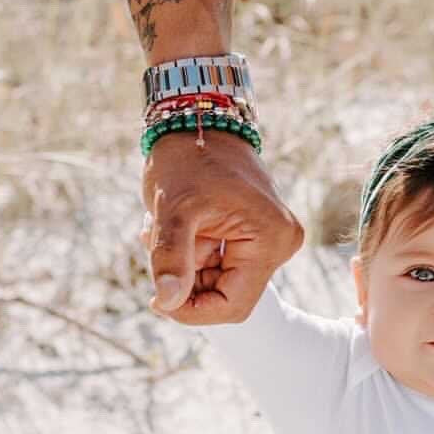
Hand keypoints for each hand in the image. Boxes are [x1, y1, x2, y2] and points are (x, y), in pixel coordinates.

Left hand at [139, 131, 304, 323]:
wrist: (197, 122)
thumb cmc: (187, 160)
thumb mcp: (173, 211)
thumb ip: (171, 260)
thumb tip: (167, 303)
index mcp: (271, 240)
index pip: (233, 306)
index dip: (192, 312)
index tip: (156, 299)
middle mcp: (281, 244)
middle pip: (228, 297)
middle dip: (187, 283)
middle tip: (153, 247)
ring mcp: (272, 241)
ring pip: (221, 284)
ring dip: (187, 269)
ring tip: (161, 231)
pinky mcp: (258, 238)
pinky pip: (222, 267)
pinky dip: (193, 258)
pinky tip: (176, 230)